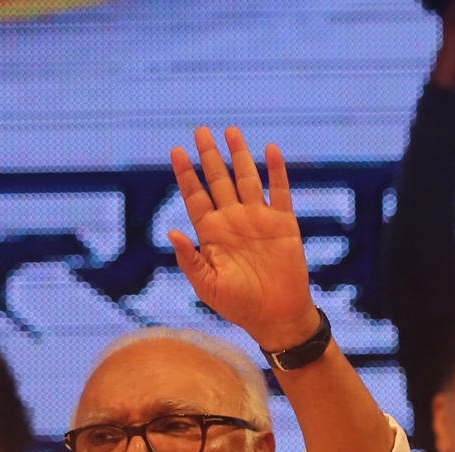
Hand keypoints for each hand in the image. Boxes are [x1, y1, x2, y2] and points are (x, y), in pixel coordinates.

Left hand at [167, 127, 319, 350]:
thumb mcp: (207, 286)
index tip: (177, 151)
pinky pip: (280, 191)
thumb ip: (190, 259)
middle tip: (200, 131)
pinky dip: (276, 170)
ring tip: (230, 131)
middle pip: (219, 180)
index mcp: (212, 233)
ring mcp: (259, 219)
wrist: (277, 317)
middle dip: (210, 155)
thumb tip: (171, 232)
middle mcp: (233, 220)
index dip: (186, 174)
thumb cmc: (239, 306)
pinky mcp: (283, 223)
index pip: (195, 196)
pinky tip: (270, 150)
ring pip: (247, 178)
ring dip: (239, 155)